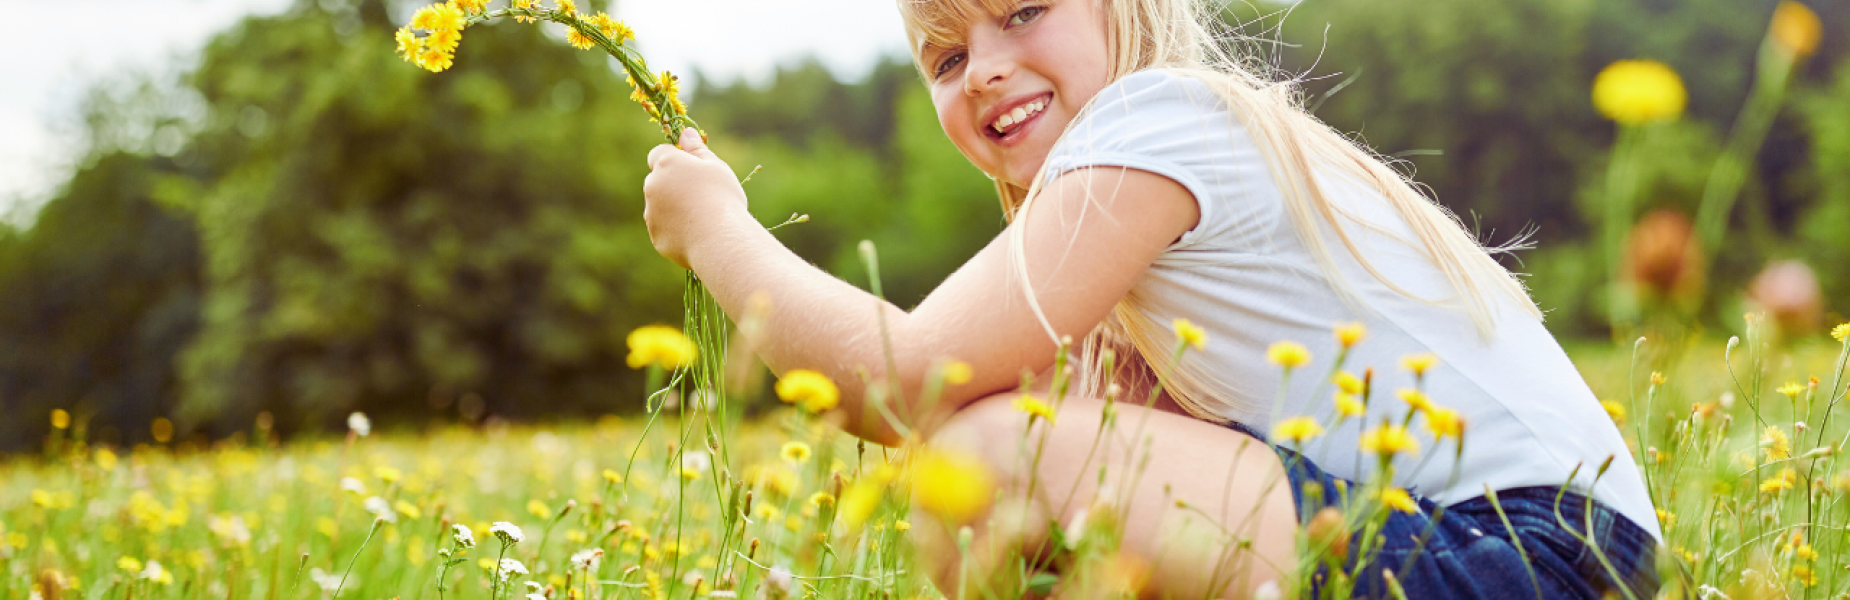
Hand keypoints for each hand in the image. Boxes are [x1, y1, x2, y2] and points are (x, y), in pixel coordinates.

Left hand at [643, 128, 748, 268]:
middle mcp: (652, 186)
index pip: (659, 153)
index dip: (674, 159)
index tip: (692, 169)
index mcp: (666, 164)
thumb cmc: (721, 197)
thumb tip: (685, 133)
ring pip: (660, 207)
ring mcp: (651, 214)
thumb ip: (697, 149)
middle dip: (672, 185)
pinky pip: (664, 229)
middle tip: (701, 195)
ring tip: (702, 218)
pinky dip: (676, 230)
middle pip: (658, 181)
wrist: (719, 239)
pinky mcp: (656, 237)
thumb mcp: (716, 167)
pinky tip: (698, 234)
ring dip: (673, 208)